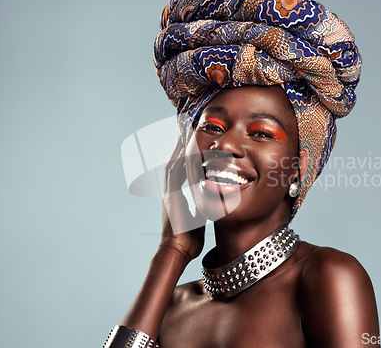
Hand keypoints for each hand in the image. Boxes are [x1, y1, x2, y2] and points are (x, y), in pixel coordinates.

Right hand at [160, 135, 205, 261]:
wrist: (178, 250)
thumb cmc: (189, 239)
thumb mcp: (198, 218)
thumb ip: (202, 207)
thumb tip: (211, 201)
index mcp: (176, 196)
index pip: (180, 170)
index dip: (184, 155)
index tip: (190, 142)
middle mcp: (170, 192)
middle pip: (174, 162)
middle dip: (179, 146)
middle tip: (185, 129)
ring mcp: (169, 193)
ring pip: (173, 163)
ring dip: (178, 148)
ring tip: (184, 132)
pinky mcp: (170, 195)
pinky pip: (174, 172)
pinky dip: (178, 158)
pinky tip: (184, 147)